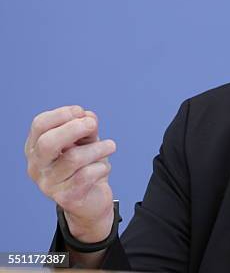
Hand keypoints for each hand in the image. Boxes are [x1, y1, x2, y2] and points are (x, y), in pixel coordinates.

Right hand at [25, 105, 116, 242]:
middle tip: (93, 124)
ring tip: (110, 146)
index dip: (62, 114)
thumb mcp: (85, 141)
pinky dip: (102, 167)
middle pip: (48, 142)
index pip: (40, 125)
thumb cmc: (86, 165)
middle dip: (74, 128)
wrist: (92, 200)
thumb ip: (86, 127)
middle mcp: (37, 166)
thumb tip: (88, 118)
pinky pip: (87, 175)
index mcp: (36, 148)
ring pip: (74, 158)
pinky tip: (104, 167)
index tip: (81, 112)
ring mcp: (49, 184)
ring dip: (98, 148)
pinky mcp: (66, 198)